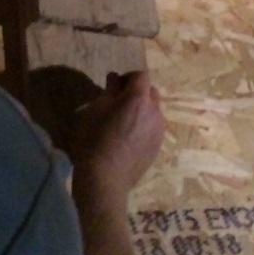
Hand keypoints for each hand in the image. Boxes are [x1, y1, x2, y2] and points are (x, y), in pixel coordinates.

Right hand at [71, 71, 164, 193]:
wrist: (105, 179)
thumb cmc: (94, 140)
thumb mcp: (95, 110)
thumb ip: (109, 91)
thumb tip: (115, 78)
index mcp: (138, 98)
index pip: (141, 75)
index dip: (128, 78)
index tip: (114, 87)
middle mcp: (154, 111)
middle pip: (150, 92)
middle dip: (137, 93)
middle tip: (118, 104)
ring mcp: (159, 129)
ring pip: (153, 110)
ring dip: (141, 110)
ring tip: (123, 123)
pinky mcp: (158, 146)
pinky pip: (153, 127)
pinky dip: (144, 126)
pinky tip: (128, 139)